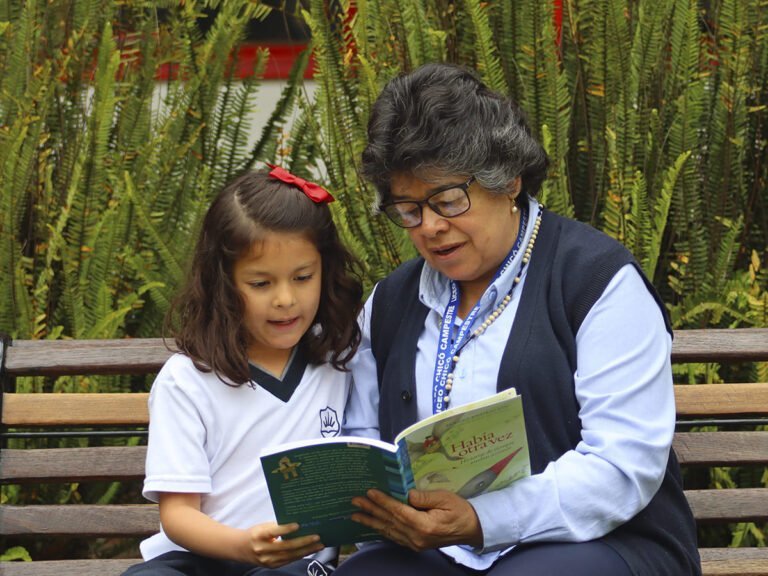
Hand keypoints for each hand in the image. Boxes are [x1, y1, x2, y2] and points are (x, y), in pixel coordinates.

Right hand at [245, 522, 323, 567]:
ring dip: (306, 550)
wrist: (240, 548)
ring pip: (289, 556)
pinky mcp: (271, 566)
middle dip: (303, 542)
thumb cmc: (256, 533)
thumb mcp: (263, 526)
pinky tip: (310, 550)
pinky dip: (300, 555)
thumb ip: (277, 526)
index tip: (298, 525)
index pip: (273, 532)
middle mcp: (262, 549)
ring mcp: (267, 560)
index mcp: (259, 535)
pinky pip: (288, 560)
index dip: (286, 529)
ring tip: (319, 545)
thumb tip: (299, 524)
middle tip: (317, 536)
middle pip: (285, 546)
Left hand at [350, 489, 482, 550]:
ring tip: (356, 515)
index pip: (398, 511)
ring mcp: (415, 543)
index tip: (369, 492)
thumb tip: (405, 494)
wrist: (472, 529)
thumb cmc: (460, 510)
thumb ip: (424, 497)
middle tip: (355, 502)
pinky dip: (382, 530)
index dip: (382, 502)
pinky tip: (373, 525)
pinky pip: (395, 537)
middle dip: (371, 511)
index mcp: (424, 525)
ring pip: (389, 531)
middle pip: (389, 521)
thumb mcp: (445, 498)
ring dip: (372, 522)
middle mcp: (416, 537)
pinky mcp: (416, 545)